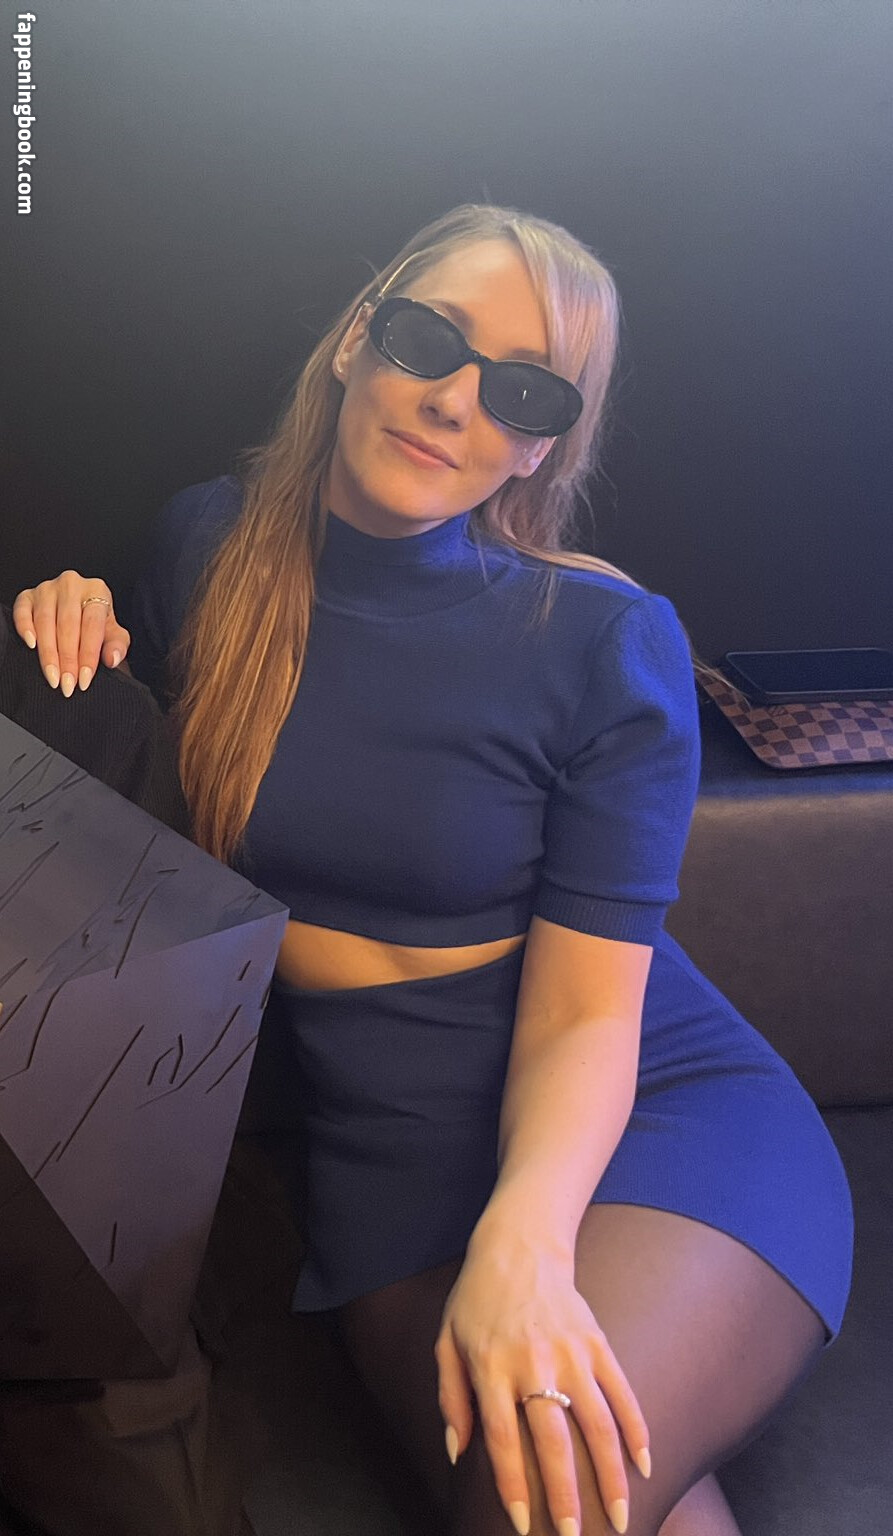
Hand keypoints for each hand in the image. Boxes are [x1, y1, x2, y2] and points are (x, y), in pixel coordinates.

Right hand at [12, 571, 130, 694]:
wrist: (79, 610)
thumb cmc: (97, 623)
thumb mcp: (113, 633)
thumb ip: (117, 645)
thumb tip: (112, 659)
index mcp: (97, 589)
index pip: (92, 625)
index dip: (88, 655)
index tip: (84, 680)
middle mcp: (71, 585)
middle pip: (68, 624)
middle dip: (67, 659)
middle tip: (67, 684)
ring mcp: (47, 588)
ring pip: (45, 621)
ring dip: (48, 653)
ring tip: (53, 677)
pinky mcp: (28, 595)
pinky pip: (22, 610)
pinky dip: (24, 627)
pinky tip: (31, 645)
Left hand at [435, 1230, 648, 1535]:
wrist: (518, 1245)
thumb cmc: (476, 1299)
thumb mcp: (447, 1343)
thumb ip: (451, 1398)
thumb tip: (457, 1451)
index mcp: (492, 1368)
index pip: (505, 1441)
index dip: (515, 1487)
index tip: (524, 1525)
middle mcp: (533, 1363)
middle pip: (555, 1441)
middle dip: (567, 1495)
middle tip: (574, 1534)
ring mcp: (570, 1352)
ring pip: (598, 1424)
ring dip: (611, 1476)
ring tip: (619, 1516)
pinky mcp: (597, 1341)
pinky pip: (622, 1392)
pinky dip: (637, 1431)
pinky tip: (645, 1466)